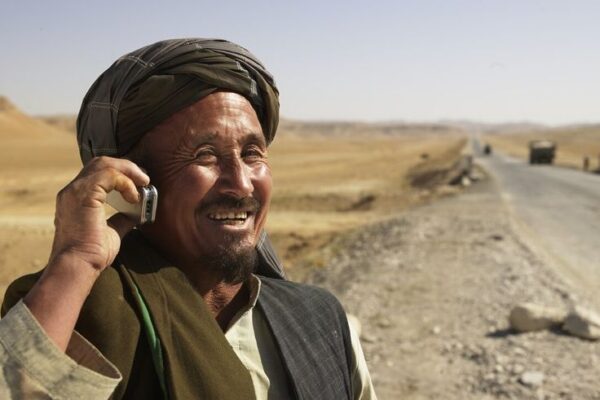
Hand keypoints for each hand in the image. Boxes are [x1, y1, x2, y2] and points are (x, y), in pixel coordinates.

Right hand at [50, 156, 149, 273]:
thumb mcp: (111, 232)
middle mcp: (71, 191)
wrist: (78, 266)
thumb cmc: (92, 255)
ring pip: (104, 164)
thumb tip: (136, 214)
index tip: (138, 183)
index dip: (119, 173)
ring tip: (144, 182)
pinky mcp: (84, 194)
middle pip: (100, 163)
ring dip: (128, 170)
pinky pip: (109, 174)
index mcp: (75, 198)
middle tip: (144, 179)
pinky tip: (134, 196)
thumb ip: (121, 219)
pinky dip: (125, 182)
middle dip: (126, 167)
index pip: (96, 173)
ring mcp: (75, 191)